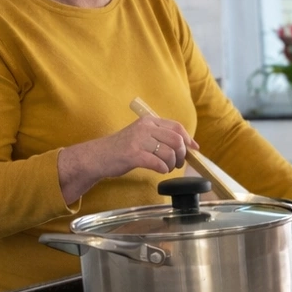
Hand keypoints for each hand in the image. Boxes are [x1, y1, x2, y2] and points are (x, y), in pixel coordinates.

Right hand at [58, 116, 197, 204]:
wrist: (98, 156)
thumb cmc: (122, 149)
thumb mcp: (142, 136)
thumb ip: (161, 137)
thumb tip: (186, 145)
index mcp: (149, 121)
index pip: (177, 127)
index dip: (188, 139)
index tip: (194, 149)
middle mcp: (145, 128)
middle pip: (176, 140)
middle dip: (181, 155)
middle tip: (177, 164)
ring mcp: (138, 140)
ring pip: (169, 152)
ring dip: (172, 164)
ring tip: (167, 168)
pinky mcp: (133, 154)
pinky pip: (157, 162)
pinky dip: (163, 168)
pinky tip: (159, 170)